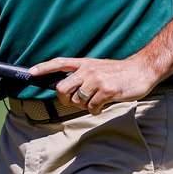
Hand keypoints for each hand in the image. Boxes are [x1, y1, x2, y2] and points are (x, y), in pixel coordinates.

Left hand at [29, 55, 160, 114]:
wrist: (141, 70)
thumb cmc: (118, 72)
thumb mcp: (97, 67)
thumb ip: (83, 75)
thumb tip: (67, 89)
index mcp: (84, 63)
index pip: (59, 63)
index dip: (43, 68)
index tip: (30, 73)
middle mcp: (87, 70)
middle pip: (61, 88)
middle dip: (65, 100)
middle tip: (76, 102)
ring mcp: (96, 80)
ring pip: (76, 101)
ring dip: (83, 106)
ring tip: (94, 102)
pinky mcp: (106, 90)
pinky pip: (91, 107)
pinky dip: (95, 110)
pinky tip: (102, 105)